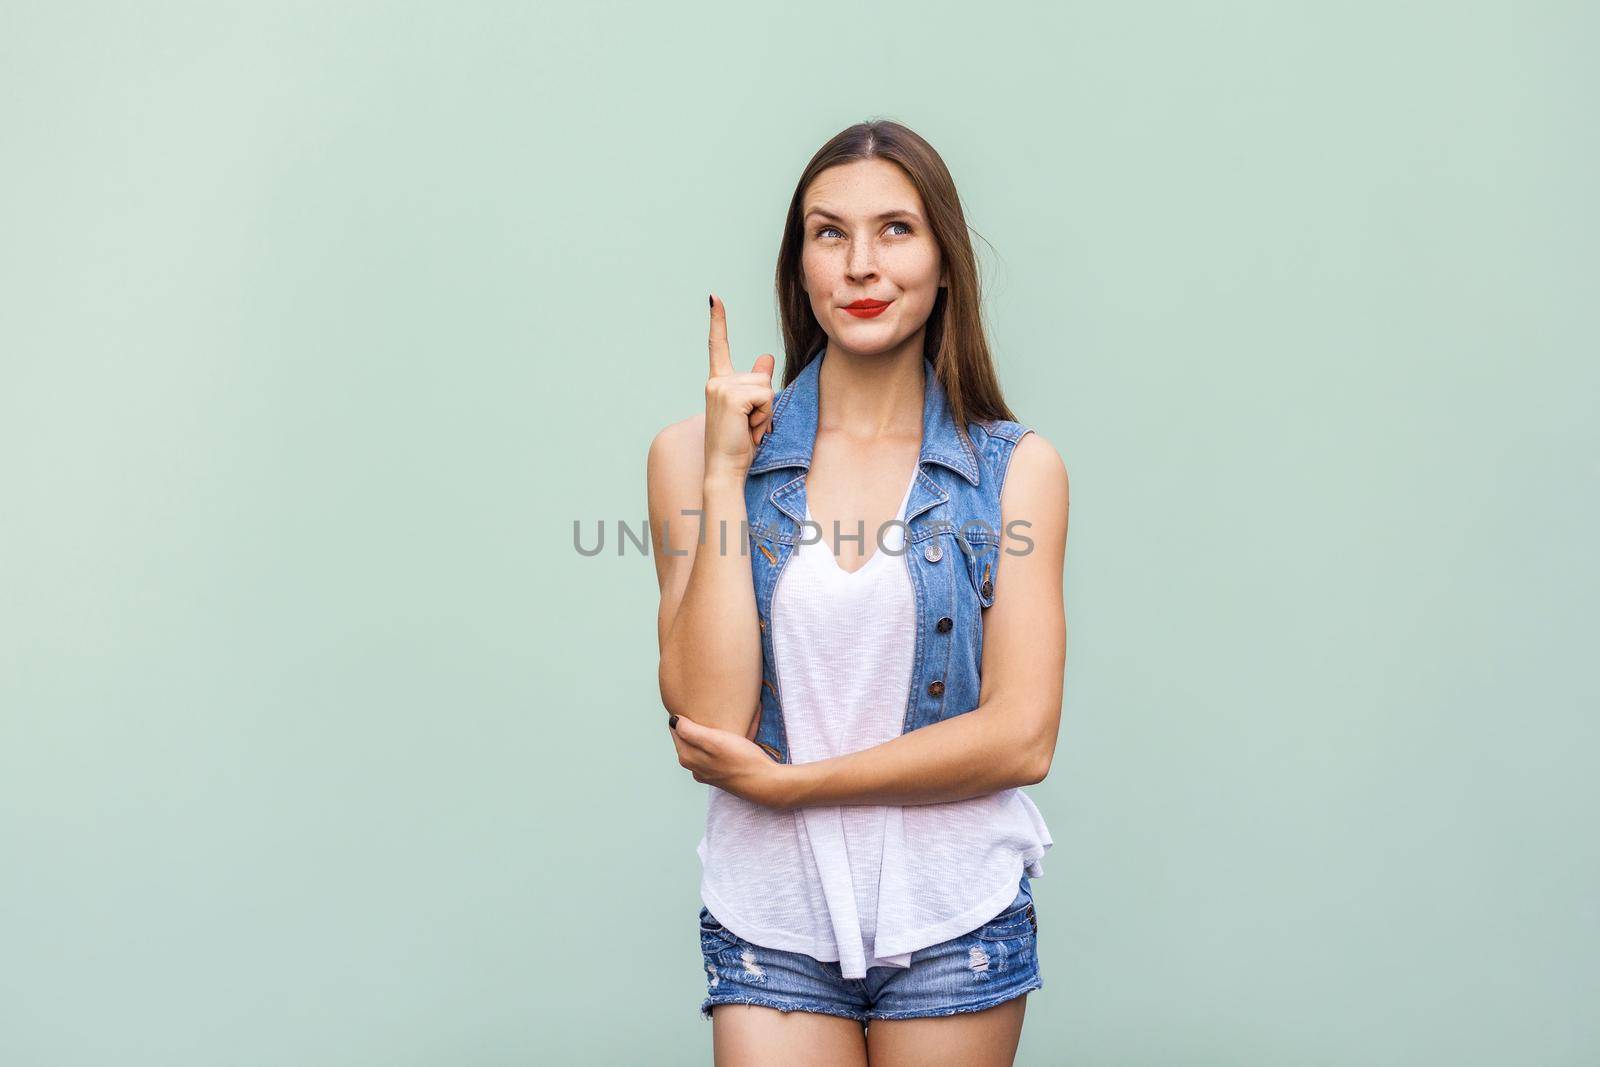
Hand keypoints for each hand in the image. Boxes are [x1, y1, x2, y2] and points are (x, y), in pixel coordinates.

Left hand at [668, 712, 792, 808]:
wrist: (764, 782)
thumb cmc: (741, 759)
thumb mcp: (714, 741)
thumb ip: (690, 732)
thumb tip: (673, 720)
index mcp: (687, 758)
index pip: (676, 730)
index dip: (683, 716)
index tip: (694, 704)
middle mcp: (694, 767)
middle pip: (687, 739)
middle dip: (693, 724)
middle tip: (705, 708)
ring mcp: (707, 772)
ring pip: (700, 746)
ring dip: (706, 733)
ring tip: (716, 719)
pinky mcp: (721, 774)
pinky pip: (713, 754)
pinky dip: (717, 743)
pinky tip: (728, 737)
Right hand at [703, 294, 775, 479]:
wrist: (724, 469)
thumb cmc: (737, 445)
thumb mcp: (751, 410)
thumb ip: (757, 382)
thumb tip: (766, 356)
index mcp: (718, 382)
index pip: (718, 346)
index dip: (718, 321)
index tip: (714, 298)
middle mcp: (716, 381)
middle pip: (762, 378)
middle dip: (765, 405)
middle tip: (748, 427)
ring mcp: (721, 387)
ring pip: (766, 388)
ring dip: (765, 413)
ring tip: (748, 429)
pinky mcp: (731, 396)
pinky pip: (765, 397)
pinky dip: (764, 416)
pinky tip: (748, 430)